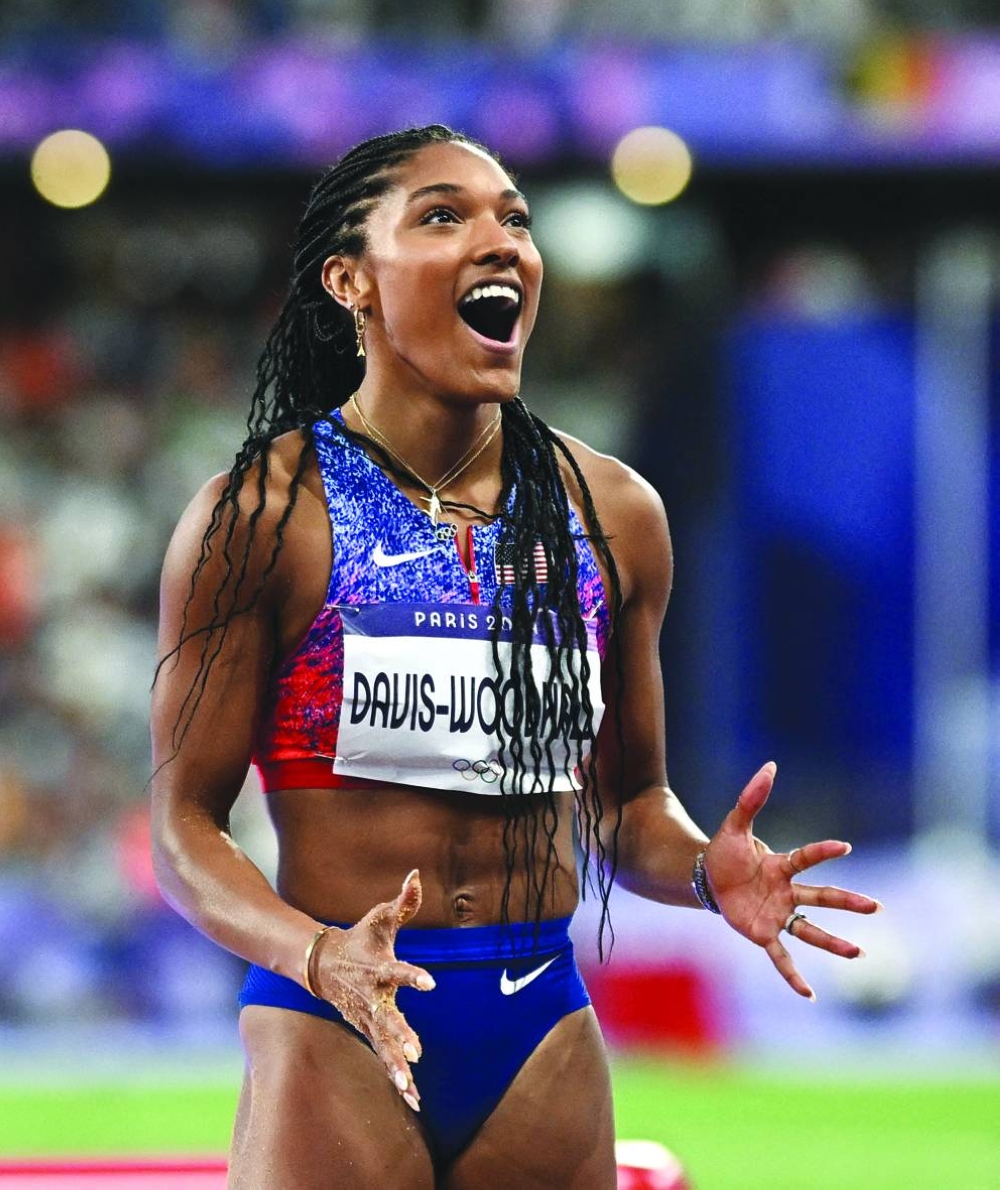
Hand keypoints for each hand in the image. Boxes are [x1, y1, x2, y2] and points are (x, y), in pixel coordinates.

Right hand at [311, 869, 434, 1109]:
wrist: (321, 964)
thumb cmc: (359, 938)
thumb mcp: (379, 917)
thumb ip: (403, 901)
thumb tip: (416, 875)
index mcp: (379, 969)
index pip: (398, 971)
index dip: (414, 975)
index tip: (430, 982)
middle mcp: (373, 997)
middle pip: (388, 1018)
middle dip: (401, 1034)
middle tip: (417, 1051)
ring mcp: (368, 1018)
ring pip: (384, 1045)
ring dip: (397, 1067)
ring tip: (412, 1090)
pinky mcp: (368, 1031)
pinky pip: (385, 1056)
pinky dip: (397, 1077)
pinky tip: (413, 1099)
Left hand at [704, 763, 881, 999]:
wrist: (707, 877)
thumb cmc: (726, 851)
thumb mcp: (735, 823)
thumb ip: (752, 797)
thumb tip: (770, 765)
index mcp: (782, 865)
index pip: (806, 858)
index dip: (823, 851)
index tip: (844, 846)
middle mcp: (786, 892)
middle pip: (821, 897)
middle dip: (848, 901)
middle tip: (877, 907)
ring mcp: (777, 915)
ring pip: (810, 930)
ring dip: (833, 942)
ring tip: (860, 953)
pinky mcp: (762, 934)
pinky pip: (781, 957)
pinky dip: (793, 974)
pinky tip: (810, 994)